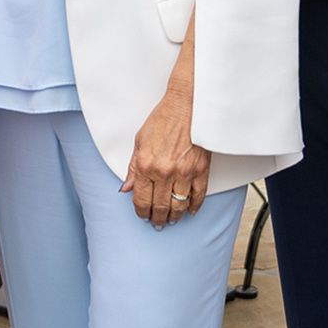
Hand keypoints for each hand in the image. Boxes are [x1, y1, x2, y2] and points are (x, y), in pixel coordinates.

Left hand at [121, 83, 212, 226]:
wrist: (187, 105)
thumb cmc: (164, 118)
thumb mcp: (140, 141)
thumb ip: (133, 168)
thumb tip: (127, 188)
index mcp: (146, 165)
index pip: (141, 199)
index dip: (141, 211)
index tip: (142, 215)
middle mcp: (164, 171)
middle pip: (160, 206)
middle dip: (157, 218)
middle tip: (157, 222)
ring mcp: (184, 172)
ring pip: (178, 205)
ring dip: (174, 216)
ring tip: (171, 219)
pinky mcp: (201, 170)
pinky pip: (198, 195)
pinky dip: (194, 206)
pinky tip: (189, 210)